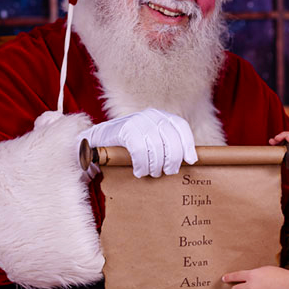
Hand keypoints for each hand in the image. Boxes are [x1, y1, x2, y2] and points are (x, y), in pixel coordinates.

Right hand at [77, 108, 196, 177]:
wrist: (98, 141)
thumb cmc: (128, 145)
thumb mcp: (150, 141)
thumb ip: (166, 146)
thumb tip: (189, 161)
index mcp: (160, 116)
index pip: (180, 126)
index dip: (188, 144)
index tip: (191, 161)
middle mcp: (151, 115)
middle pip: (171, 139)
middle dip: (172, 159)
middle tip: (168, 172)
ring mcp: (137, 120)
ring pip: (156, 147)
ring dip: (156, 165)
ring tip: (152, 173)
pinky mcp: (125, 129)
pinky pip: (140, 150)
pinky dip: (142, 164)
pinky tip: (139, 171)